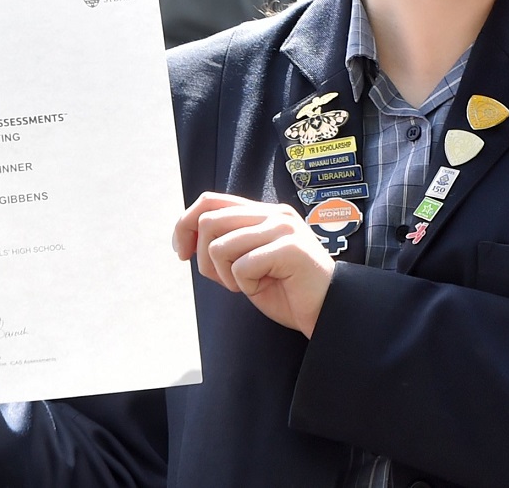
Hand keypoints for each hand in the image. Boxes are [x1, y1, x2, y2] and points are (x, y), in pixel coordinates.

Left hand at [173, 192, 333, 337]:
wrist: (326, 309)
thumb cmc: (287, 289)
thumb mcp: (249, 260)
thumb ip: (228, 243)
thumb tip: (188, 239)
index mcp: (264, 212)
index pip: (210, 200)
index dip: (185, 224)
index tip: (182, 252)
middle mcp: (273, 214)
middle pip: (209, 220)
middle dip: (205, 259)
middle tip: (225, 280)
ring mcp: (283, 228)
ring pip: (220, 246)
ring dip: (225, 275)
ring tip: (248, 284)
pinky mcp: (289, 248)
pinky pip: (241, 266)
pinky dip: (245, 285)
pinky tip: (264, 287)